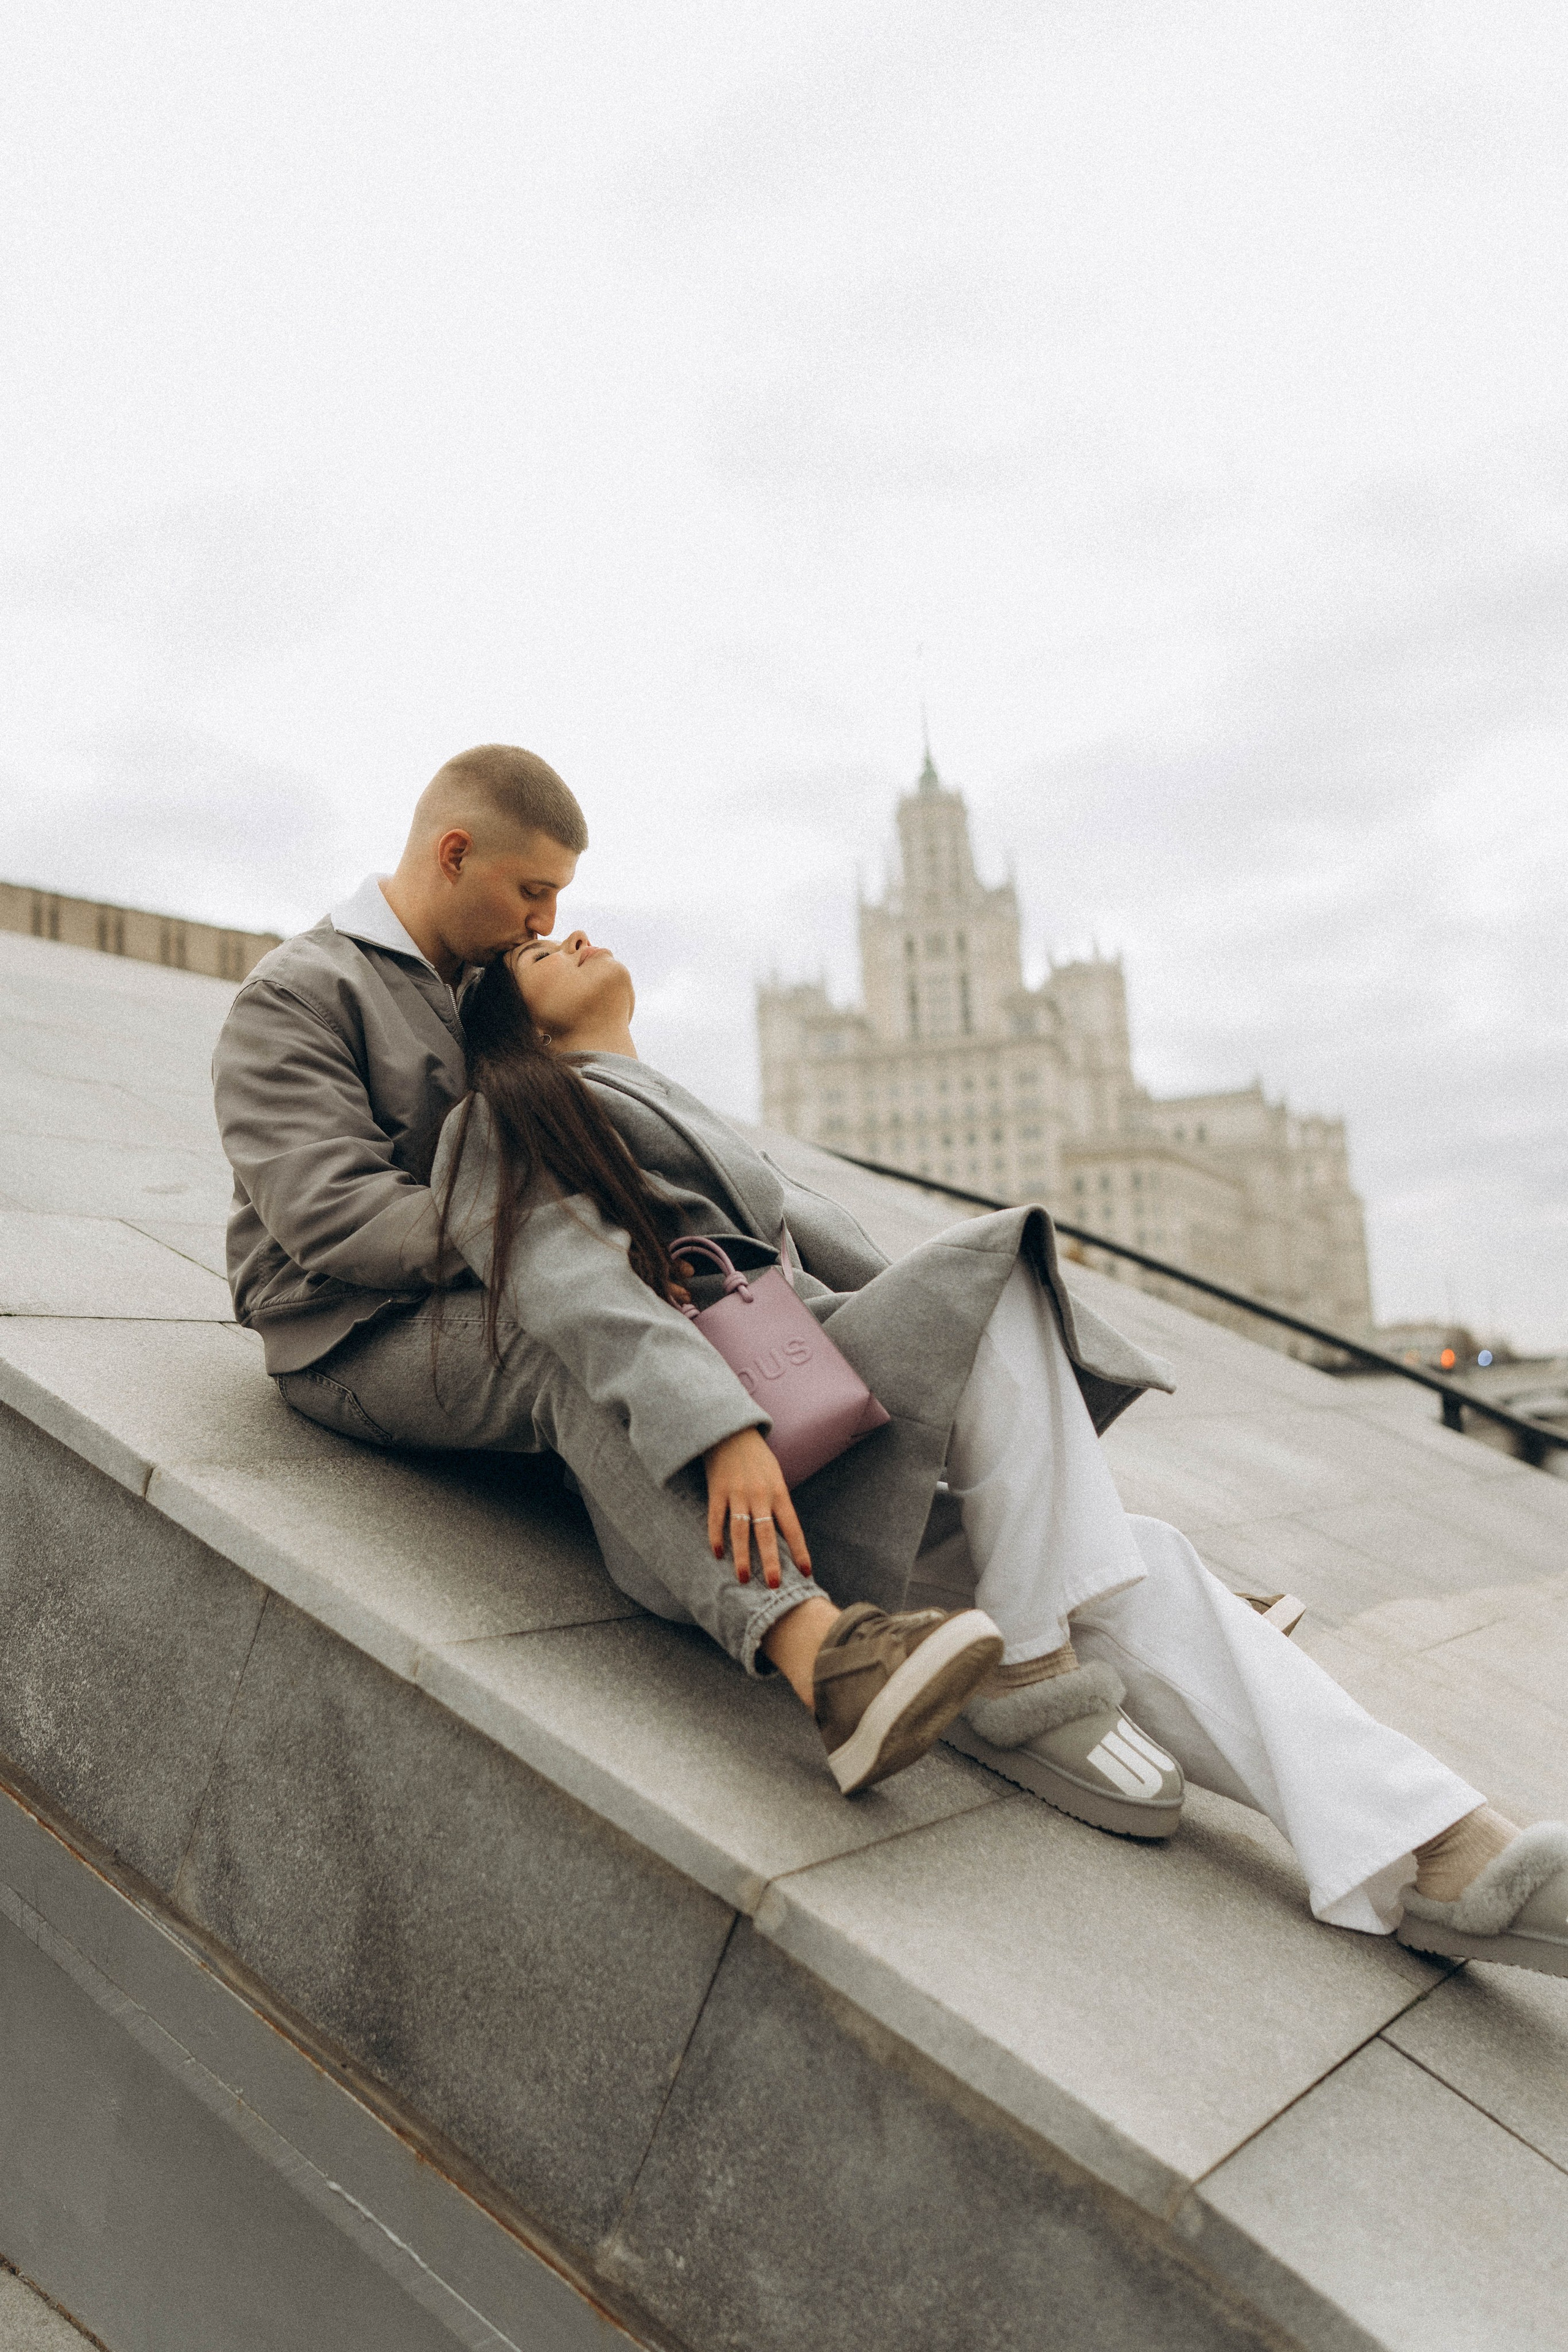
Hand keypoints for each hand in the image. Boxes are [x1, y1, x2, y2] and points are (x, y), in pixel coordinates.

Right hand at [703, 1428, 811, 1589]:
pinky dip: (716, 1537)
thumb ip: (778, 1503)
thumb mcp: (776, 1477)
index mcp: (779, 1492)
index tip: (805, 1572)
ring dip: (742, 1556)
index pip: (792, 1527)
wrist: (732, 1431)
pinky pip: (716, 1518)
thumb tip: (783, 1534)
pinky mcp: (717, 1490)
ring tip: (743, 1578)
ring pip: (740, 1531)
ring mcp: (737, 1494)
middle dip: (771, 1561)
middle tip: (774, 1585)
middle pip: (766, 1534)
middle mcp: (760, 1495)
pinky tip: (718, 1553)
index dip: (799, 1550)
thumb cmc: (757, 1457)